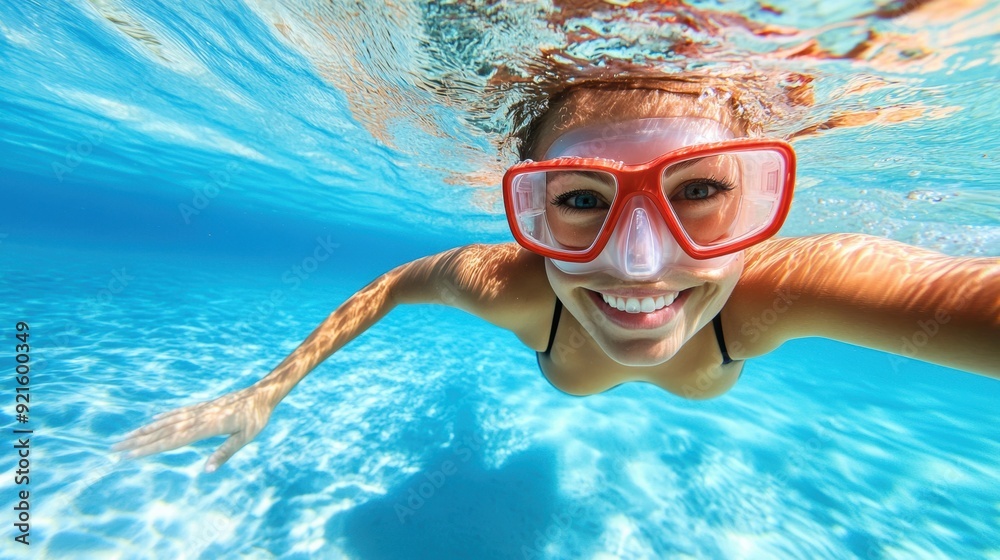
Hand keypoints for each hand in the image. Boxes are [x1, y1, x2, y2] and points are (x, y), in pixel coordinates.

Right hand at [112, 384, 274, 472]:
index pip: (172, 441)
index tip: (130, 455)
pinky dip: (163, 418)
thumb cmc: (256, 418)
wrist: (261, 394)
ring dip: (145, 430)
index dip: (150, 449)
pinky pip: (178, 413)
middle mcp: (197, 418)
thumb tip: (207, 470)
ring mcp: (198, 411)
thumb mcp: (245, 438)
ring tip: (126, 436)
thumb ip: (225, 453)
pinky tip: (152, 421)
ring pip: (166, 421)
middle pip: (162, 431)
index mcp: (206, 427)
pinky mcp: (202, 407)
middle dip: (137, 441)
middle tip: (114, 448)